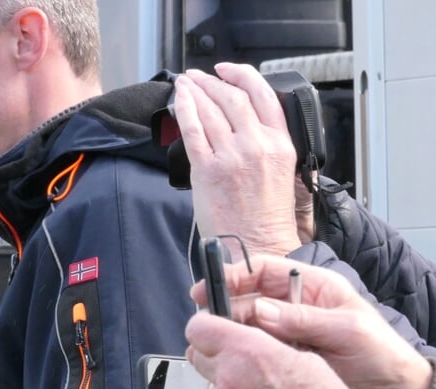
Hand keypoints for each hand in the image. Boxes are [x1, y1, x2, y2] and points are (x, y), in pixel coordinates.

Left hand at [173, 63, 301, 256]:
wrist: (258, 246)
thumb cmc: (266, 217)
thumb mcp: (282, 171)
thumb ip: (266, 145)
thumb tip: (240, 126)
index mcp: (282, 143)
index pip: (263, 95)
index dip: (242, 75)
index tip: (227, 70)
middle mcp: (258, 144)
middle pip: (232, 98)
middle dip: (211, 82)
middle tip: (197, 76)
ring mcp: (232, 155)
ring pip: (211, 110)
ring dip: (195, 92)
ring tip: (185, 84)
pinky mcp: (208, 170)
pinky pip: (193, 130)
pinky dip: (184, 110)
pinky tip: (178, 101)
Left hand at [185, 311, 357, 388]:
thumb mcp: (303, 357)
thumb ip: (264, 347)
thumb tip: (249, 344)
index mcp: (247, 353)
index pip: (199, 328)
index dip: (205, 325)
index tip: (214, 325)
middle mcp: (228, 379)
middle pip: (197, 355)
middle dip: (213, 352)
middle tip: (238, 357)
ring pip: (210, 385)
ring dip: (225, 383)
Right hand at [192, 254, 430, 388]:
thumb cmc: (381, 355)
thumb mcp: (348, 330)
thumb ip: (304, 319)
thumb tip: (259, 310)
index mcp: (312, 288)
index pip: (263, 271)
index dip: (232, 277)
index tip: (206, 290)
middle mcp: (294, 308)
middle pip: (246, 301)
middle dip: (224, 311)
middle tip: (208, 328)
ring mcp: (286, 335)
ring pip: (245, 329)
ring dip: (231, 337)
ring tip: (219, 349)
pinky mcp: (282, 359)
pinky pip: (253, 354)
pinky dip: (240, 358)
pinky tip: (233, 365)